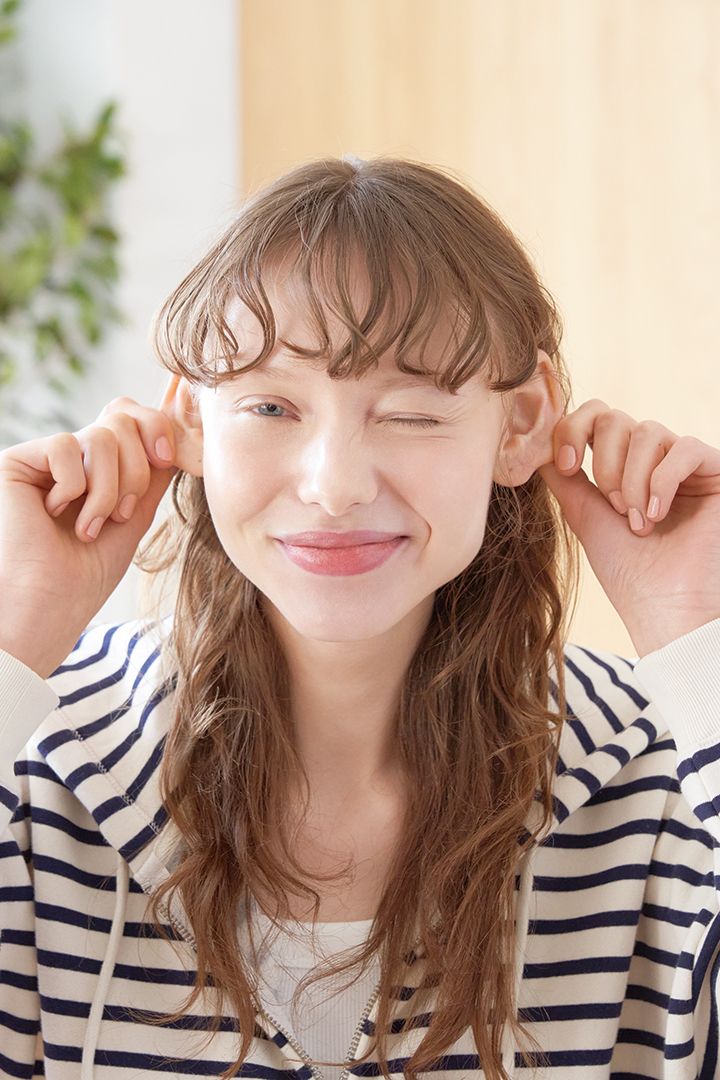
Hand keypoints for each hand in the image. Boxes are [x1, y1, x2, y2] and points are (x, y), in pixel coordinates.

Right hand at [0, 396, 178, 676]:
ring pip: (100, 435)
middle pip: (122, 418)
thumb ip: (152, 473)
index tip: (167, 459)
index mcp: (102, 465)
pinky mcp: (17, 462)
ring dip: (108, 489)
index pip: (133, 415)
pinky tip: (55, 515)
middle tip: (121, 515)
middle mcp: (74, 456)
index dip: (156, 426)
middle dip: (135, 470)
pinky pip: (65, 446)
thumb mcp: (135, 515)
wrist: (51, 606)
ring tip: (91, 526)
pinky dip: (73, 488)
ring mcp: (46, 457)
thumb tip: (176, 433)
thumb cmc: (87, 574)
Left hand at [536, 399, 719, 655]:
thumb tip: (535, 442)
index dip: (573, 429)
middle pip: (617, 418)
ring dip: (634, 479)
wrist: (664, 607)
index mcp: (621, 464)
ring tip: (639, 522)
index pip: (595, 415)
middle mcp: (653, 458)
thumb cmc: (626, 570)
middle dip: (606, 463)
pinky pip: (686, 448)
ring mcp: (685, 464)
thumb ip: (563, 476)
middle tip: (614, 507)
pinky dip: (663, 480)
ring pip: (648, 431)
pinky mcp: (717, 472)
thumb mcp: (583, 514)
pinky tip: (658, 513)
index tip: (566, 466)